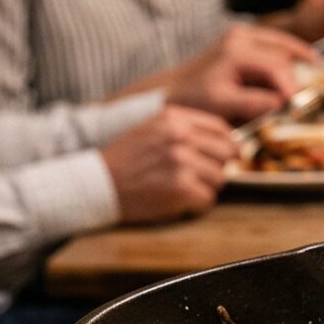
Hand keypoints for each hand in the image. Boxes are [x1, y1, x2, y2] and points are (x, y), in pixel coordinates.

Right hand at [101, 106, 233, 222]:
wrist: (96, 183)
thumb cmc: (125, 159)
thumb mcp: (152, 128)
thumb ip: (185, 129)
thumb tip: (226, 139)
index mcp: (174, 119)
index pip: (221, 128)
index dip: (227, 144)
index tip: (223, 155)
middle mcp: (180, 137)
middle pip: (226, 153)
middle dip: (217, 167)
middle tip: (200, 177)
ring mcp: (181, 162)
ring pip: (220, 177)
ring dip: (206, 187)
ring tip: (185, 189)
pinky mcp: (180, 187)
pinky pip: (208, 199)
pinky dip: (196, 205)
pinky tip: (179, 202)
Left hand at [163, 23, 313, 121]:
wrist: (172, 90)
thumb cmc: (193, 99)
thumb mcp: (222, 105)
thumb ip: (254, 103)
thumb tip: (284, 103)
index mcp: (235, 51)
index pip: (276, 67)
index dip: (291, 87)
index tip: (299, 107)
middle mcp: (241, 36)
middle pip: (283, 55)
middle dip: (294, 78)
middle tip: (303, 101)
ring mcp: (242, 34)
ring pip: (282, 46)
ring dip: (296, 64)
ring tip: (309, 82)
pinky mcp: (243, 38)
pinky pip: (274, 45)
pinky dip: (287, 57)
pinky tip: (303, 65)